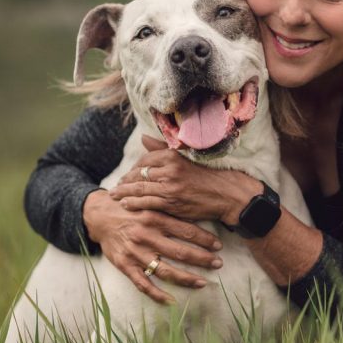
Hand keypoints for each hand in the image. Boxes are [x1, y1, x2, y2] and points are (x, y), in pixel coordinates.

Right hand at [82, 189, 223, 304]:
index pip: (186, 231)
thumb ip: (169, 213)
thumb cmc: (131, 209)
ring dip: (186, 278)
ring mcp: (136, 252)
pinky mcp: (125, 265)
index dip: (205, 239)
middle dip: (202, 259)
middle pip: (180, 252)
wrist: (100, 216)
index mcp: (155, 217)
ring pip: (165, 271)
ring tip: (202, 283)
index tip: (218, 246)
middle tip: (218, 264)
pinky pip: (143, 284)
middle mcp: (147, 235)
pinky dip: (158, 294)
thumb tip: (196, 218)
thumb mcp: (150, 205)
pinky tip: (172, 301)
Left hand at [110, 136, 262, 226]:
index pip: (145, 160)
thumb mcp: (186, 158)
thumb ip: (162, 149)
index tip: (128, 174)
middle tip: (117, 186)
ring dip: (125, 192)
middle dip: (126, 180)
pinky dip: (134, 203)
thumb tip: (143, 138)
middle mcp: (170, 169)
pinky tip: (126, 204)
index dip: (134, 168)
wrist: (227, 194)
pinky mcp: (172, 202)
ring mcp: (170, 186)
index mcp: (173, 156)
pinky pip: (147, 202)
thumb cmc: (208, 176)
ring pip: (140, 189)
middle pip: (139, 174)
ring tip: (115, 195)